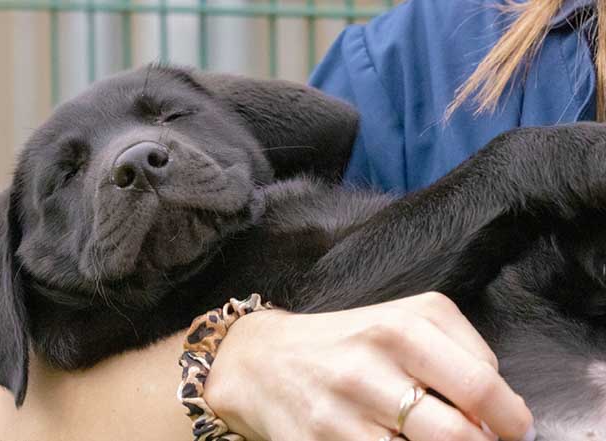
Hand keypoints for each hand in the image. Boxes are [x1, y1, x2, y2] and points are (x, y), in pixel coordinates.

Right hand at [204, 292, 534, 440]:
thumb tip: (501, 410)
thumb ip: (461, 352)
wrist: (264, 362)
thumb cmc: (345, 342)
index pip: (481, 385)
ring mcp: (342, 412)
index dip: (510, 418)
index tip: (512, 427)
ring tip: (427, 437)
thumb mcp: (403, 320)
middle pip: (459, 433)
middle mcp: (369, 366)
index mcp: (399, 327)